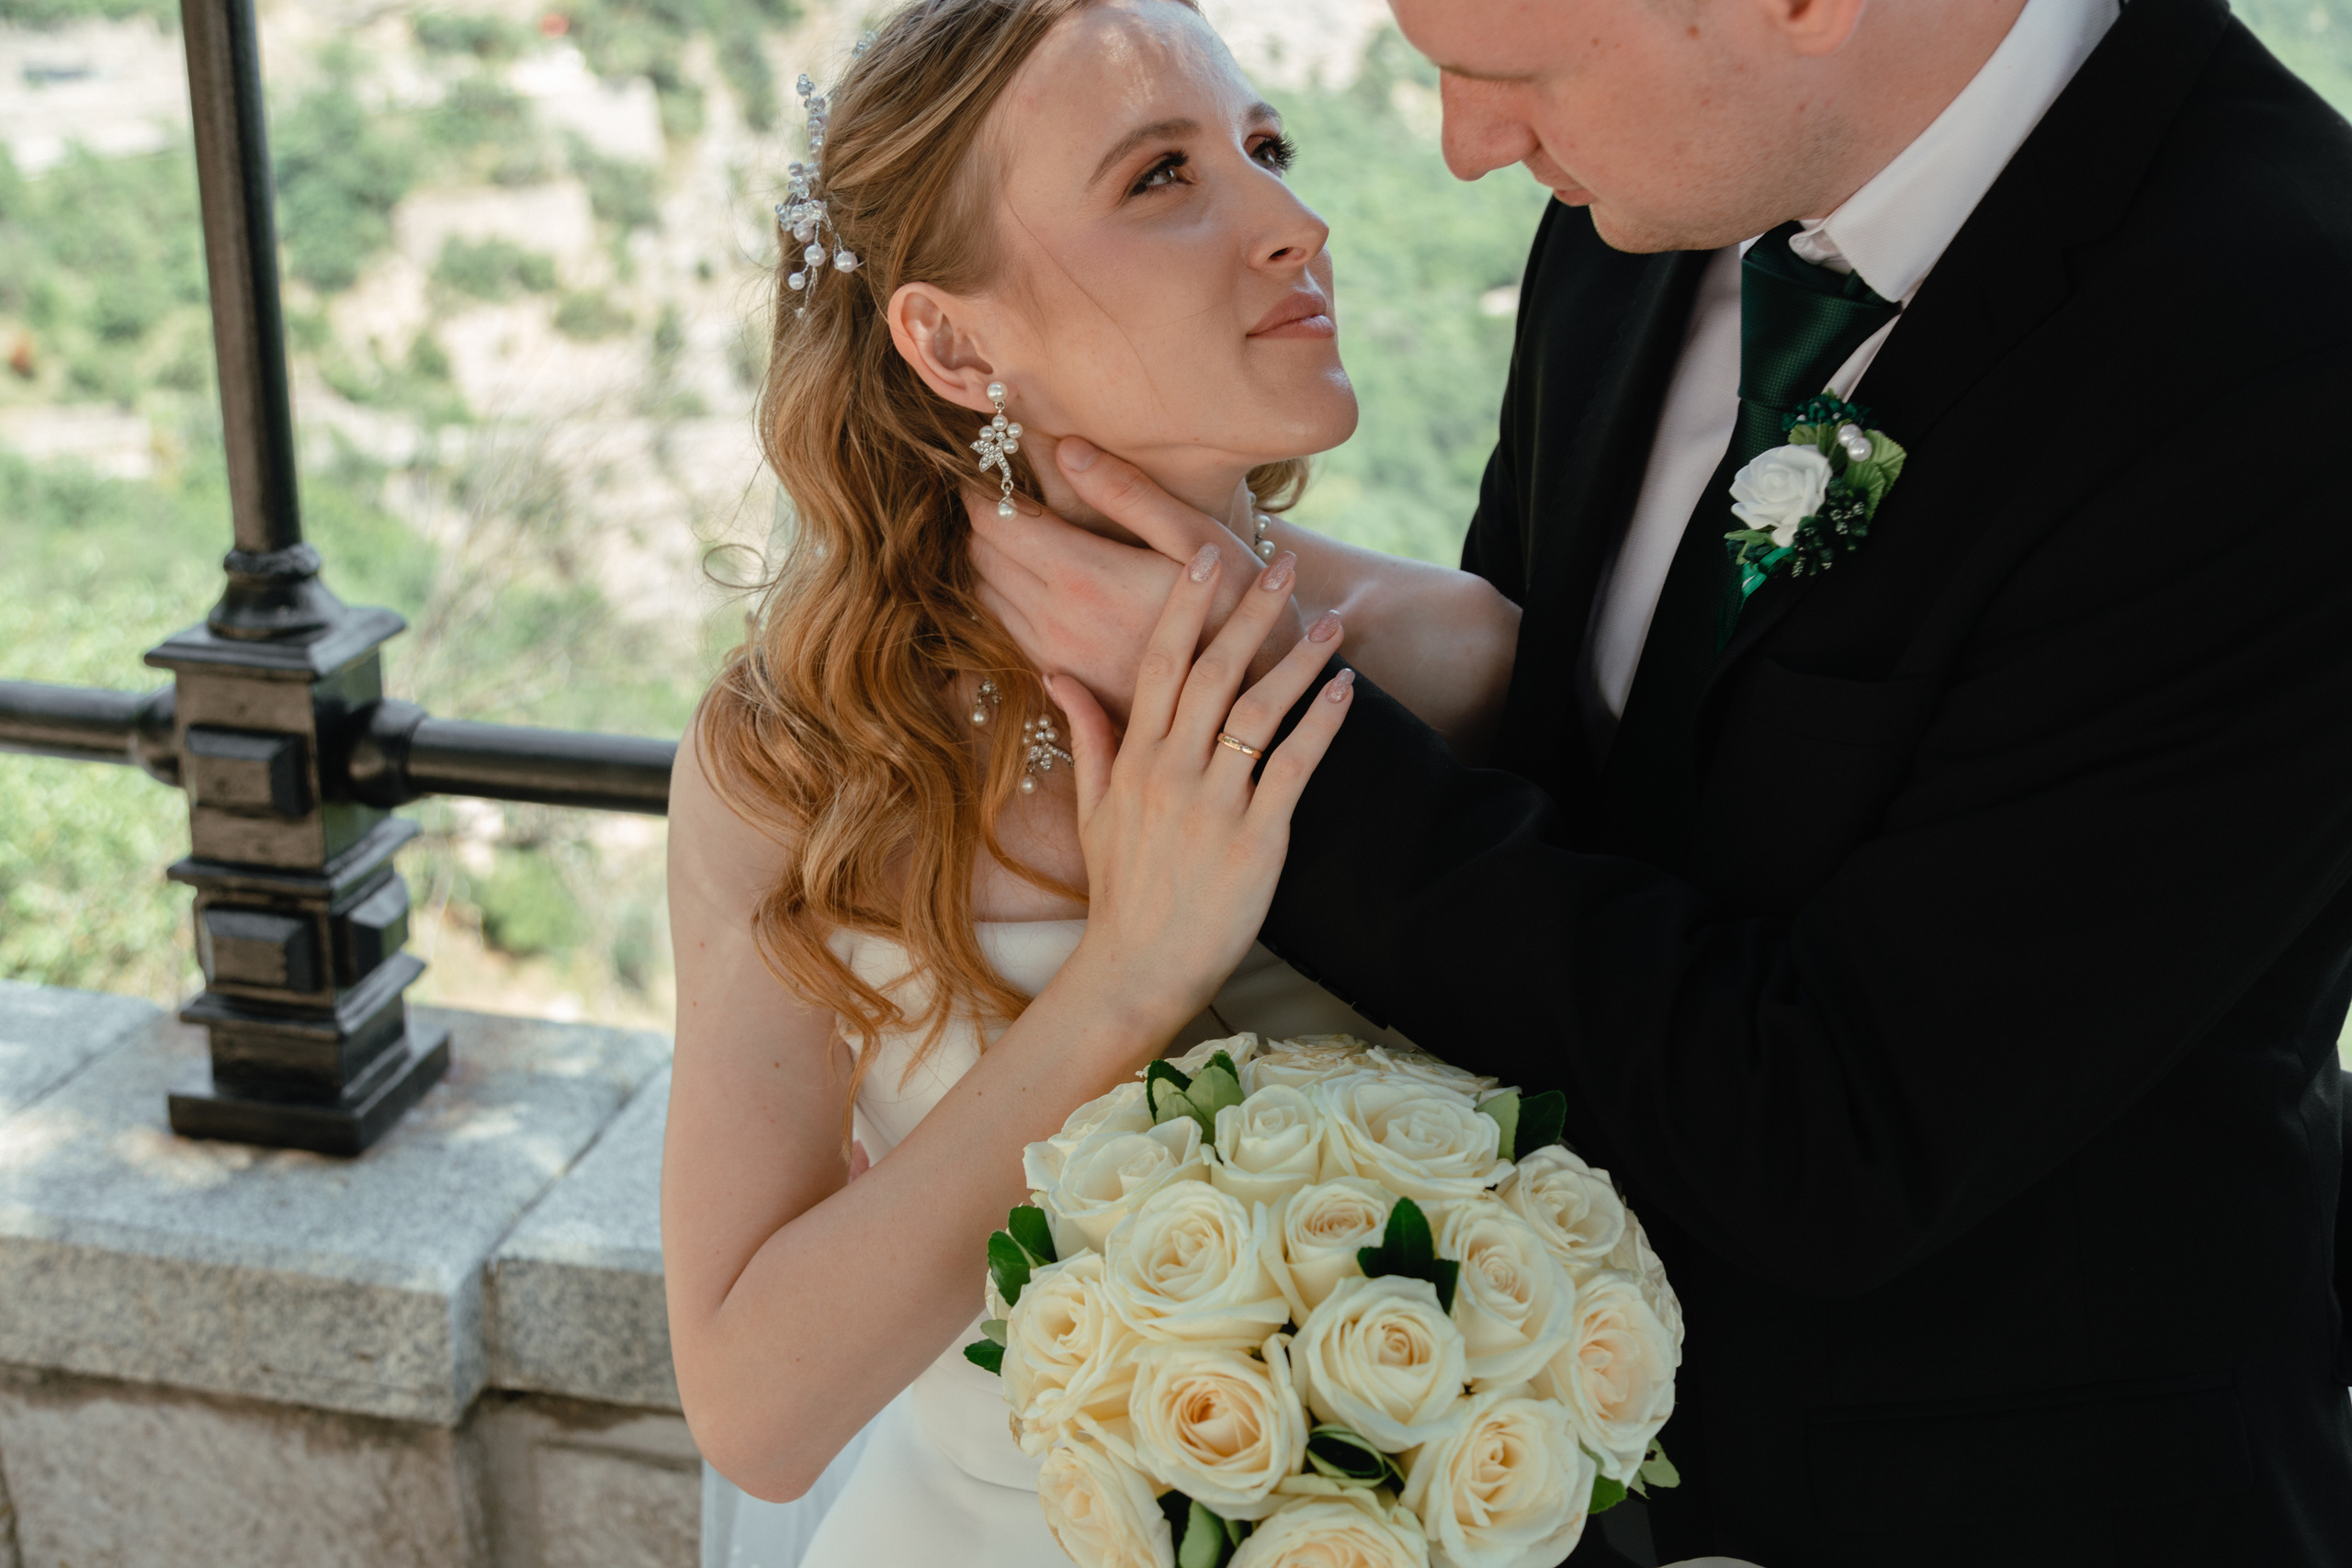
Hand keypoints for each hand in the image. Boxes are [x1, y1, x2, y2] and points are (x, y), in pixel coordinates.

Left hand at [967, 438, 1294, 723]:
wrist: (1258, 695)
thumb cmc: (1239, 604)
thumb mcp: (1196, 537)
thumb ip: (1127, 493)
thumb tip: (1065, 448)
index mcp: (1087, 578)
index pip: (998, 522)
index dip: (983, 490)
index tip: (990, 468)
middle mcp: (1059, 623)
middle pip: (982, 557)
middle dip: (982, 520)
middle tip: (999, 491)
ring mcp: (1057, 659)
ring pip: (986, 596)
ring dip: (988, 559)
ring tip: (1012, 528)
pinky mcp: (1064, 684)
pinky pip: (1006, 631)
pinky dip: (1003, 597)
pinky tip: (1030, 576)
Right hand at [1043, 541, 1353, 1045]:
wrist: (1137, 968)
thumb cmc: (1120, 888)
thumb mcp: (1094, 808)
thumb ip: (1089, 735)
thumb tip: (1059, 675)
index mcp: (1136, 759)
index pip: (1159, 664)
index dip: (1184, 608)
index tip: (1205, 558)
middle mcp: (1172, 772)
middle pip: (1214, 673)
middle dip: (1250, 613)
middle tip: (1283, 565)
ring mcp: (1214, 805)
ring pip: (1260, 712)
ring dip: (1299, 662)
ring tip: (1332, 623)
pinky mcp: (1255, 841)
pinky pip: (1293, 769)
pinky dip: (1320, 725)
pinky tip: (1344, 691)